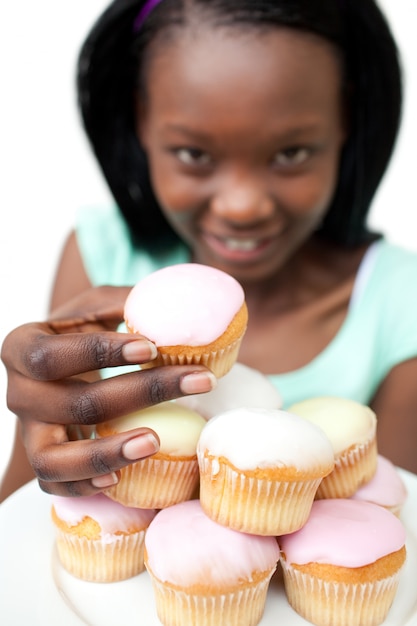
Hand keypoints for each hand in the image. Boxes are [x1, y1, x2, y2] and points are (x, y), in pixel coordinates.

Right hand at [1, 286, 215, 496]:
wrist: (59, 370)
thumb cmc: (80, 334)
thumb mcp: (96, 307)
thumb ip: (125, 303)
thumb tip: (175, 305)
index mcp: (23, 348)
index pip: (52, 355)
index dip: (99, 353)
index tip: (151, 347)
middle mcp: (19, 393)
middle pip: (72, 403)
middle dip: (141, 393)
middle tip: (198, 381)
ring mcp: (29, 433)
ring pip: (53, 458)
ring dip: (104, 452)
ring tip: (154, 442)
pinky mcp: (44, 462)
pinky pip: (56, 485)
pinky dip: (85, 486)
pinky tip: (121, 478)